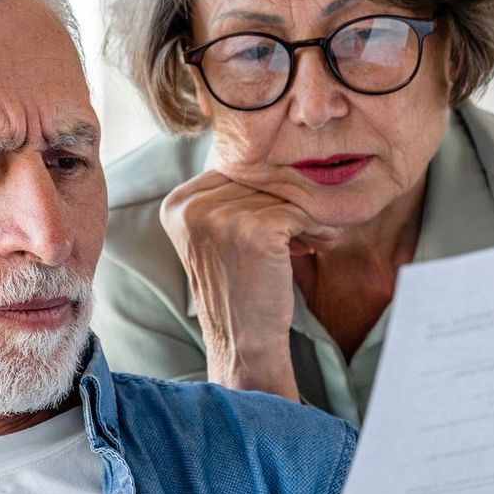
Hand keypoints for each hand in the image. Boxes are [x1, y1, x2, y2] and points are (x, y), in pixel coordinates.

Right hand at [160, 169, 337, 397]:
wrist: (245, 342)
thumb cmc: (239, 289)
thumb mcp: (217, 236)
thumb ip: (227, 195)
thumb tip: (267, 151)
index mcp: (177, 204)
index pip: (233, 170)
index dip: (262, 191)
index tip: (279, 218)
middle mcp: (191, 207)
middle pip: (257, 178)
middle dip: (286, 200)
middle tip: (305, 228)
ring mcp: (220, 217)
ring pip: (281, 193)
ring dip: (305, 215)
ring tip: (311, 239)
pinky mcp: (254, 230)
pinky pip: (299, 210)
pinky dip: (316, 226)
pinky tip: (316, 246)